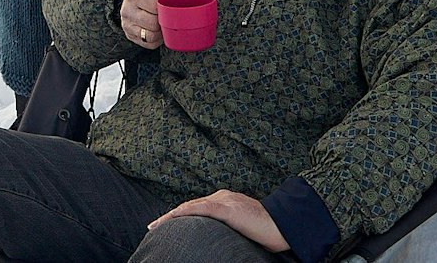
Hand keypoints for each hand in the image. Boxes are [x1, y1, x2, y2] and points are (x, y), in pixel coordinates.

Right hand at [119, 0, 177, 48]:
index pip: (154, 6)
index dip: (166, 7)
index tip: (168, 4)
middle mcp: (126, 11)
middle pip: (153, 23)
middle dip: (163, 19)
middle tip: (167, 14)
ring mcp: (127, 25)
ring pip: (151, 36)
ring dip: (160, 31)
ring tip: (162, 22)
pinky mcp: (130, 36)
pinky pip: (149, 43)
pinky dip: (157, 39)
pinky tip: (158, 29)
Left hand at [148, 191, 287, 252]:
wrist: (283, 224)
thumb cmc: (267, 229)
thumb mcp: (243, 227)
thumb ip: (228, 228)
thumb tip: (217, 240)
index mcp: (225, 200)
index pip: (197, 207)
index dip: (180, 215)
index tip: (166, 224)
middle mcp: (222, 197)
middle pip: (190, 206)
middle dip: (170, 216)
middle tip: (153, 226)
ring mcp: (225, 201)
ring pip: (191, 206)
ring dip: (171, 216)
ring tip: (155, 225)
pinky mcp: (227, 209)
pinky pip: (201, 209)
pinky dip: (184, 212)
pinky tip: (172, 217)